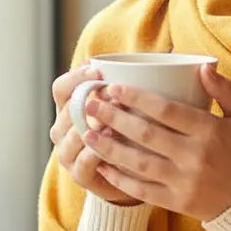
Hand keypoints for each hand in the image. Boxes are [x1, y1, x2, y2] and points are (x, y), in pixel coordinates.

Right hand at [49, 63, 139, 204]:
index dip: (77, 77)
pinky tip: (112, 147)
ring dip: (92, 127)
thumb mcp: (131, 105)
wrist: (132, 176)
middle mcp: (63, 129)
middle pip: (66, 111)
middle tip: (112, 96)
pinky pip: (83, 162)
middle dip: (87, 101)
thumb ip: (135, 84)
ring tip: (113, 120)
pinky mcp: (80, 175)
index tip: (99, 70)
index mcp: (70, 107)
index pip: (62, 87)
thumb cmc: (133, 133)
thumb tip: (169, 54)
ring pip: (71, 136)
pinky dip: (97, 153)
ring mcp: (68, 153)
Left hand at [81, 64, 230, 221]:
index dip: (136, 98)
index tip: (114, 88)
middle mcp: (195, 157)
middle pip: (146, 134)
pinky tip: (102, 167)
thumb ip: (225, 91)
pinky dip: (120, 179)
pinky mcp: (177, 202)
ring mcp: (184, 182)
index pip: (166, 110)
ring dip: (109, 148)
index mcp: (210, 132)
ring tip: (87, 134)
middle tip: (90, 105)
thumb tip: (203, 67)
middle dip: (113, 118)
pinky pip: (142, 190)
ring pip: (138, 163)